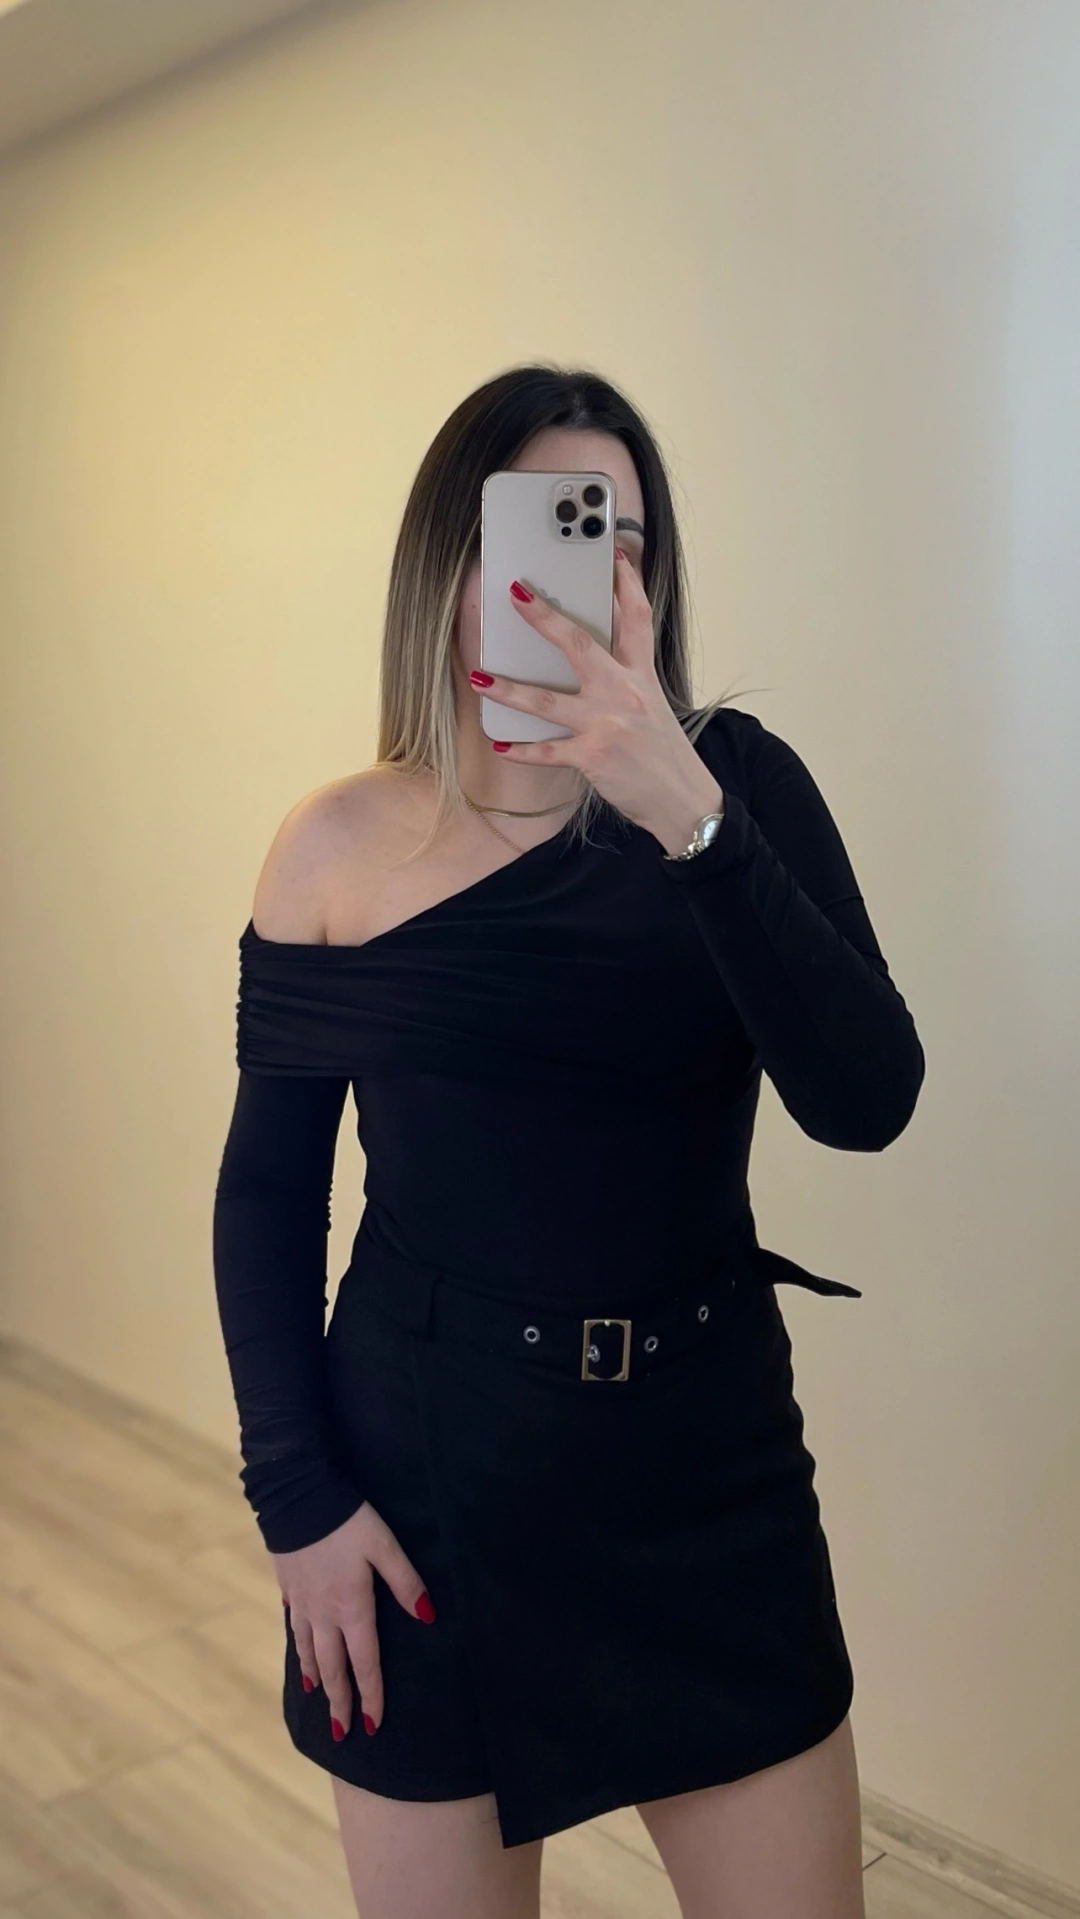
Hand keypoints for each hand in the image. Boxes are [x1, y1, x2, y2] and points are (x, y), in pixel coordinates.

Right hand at [274, 1499, 435, 1740]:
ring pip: (309, 1651)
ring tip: (318, 1699)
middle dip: (339, 1701)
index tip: (372, 1725)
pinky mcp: (288, 1589)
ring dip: (316, 1679)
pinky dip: (299, 1649)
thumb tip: (428, 1617)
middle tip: (341, 1732)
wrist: (297, 1497)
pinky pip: (295, 1629)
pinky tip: (300, 1653)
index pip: (364, 1662)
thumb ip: (406, 1582)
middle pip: (332, 1667)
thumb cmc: (347, 1521)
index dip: (370, 1694)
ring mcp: (303, 1603)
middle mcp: (324, 1614)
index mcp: (352, 1607)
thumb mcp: (384, 1546)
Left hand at [469, 548, 724, 853]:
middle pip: (580, 644)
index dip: (626, 583)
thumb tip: (591, 660)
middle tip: (517, 593)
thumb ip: (626, 679)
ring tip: (481, 678)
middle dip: (544, 617)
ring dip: (510, 689)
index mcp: (642, 676)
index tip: (613, 554)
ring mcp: (607, 725)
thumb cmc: (663, 753)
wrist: (683, 800)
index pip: (637, 619)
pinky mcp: (593, 757)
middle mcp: (624, 693)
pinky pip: (548, 751)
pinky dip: (522, 749)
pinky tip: (501, 743)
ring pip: (549, 701)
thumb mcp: (654, 706)